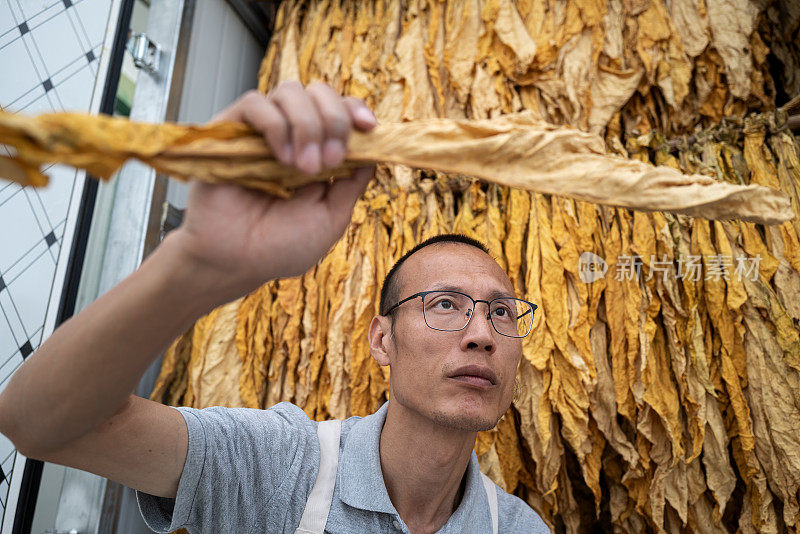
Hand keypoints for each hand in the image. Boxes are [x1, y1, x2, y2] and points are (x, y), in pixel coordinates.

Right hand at [168, 82, 376, 299]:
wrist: (235, 263)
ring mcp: (259, 131)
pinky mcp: (229, 131)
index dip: (355, 110)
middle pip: (318, 92)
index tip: (369, 127)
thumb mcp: (332, 217)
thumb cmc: (281, 246)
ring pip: (290, 91)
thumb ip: (352, 182)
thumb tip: (373, 149)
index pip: (339, 109)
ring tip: (304, 167)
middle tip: (331, 160)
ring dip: (307, 124)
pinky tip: (282, 159)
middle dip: (334, 119)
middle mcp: (289, 134)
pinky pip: (255, 104)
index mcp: (316, 150)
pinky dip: (276, 125)